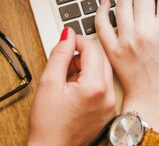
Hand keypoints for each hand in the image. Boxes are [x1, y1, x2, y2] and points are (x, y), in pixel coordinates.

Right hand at [27, 27, 115, 145]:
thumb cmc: (48, 124)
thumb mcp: (48, 83)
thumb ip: (60, 55)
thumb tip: (68, 34)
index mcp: (96, 87)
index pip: (93, 48)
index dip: (77, 41)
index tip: (66, 42)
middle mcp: (109, 95)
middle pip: (101, 58)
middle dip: (82, 55)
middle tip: (64, 65)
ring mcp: (111, 103)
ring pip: (103, 70)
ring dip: (86, 67)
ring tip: (67, 80)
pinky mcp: (109, 110)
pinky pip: (104, 85)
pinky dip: (91, 81)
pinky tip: (75, 91)